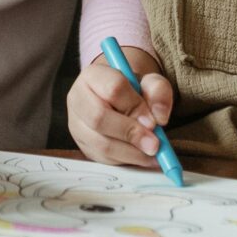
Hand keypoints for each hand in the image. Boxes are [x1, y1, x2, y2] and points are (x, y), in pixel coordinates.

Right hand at [65, 46, 174, 167]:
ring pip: (101, 143)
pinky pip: (103, 159)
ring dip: (131, 152)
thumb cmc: (134, 90)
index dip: (135, 106)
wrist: (119, 100)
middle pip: (99, 118)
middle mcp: (78, 99)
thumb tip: (159, 118)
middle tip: (154, 143)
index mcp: (92, 75)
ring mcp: (77, 125)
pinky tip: (143, 157)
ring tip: (152, 152)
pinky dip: (127, 161)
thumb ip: (158, 92)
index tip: (153, 121)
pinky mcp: (83, 147)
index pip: (113, 88)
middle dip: (130, 133)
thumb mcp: (150, 83)